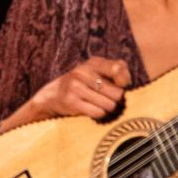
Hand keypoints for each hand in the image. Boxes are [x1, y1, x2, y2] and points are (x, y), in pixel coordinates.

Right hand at [15, 56, 129, 124]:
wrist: (53, 96)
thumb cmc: (84, 85)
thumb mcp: (98, 72)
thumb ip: (118, 70)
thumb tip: (125, 80)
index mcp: (93, 63)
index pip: (118, 69)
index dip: (125, 81)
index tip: (120, 86)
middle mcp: (83, 72)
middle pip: (117, 93)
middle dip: (115, 100)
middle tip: (107, 99)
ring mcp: (75, 86)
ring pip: (109, 105)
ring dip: (107, 109)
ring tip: (98, 105)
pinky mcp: (71, 101)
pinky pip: (97, 112)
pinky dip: (98, 114)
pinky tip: (91, 111)